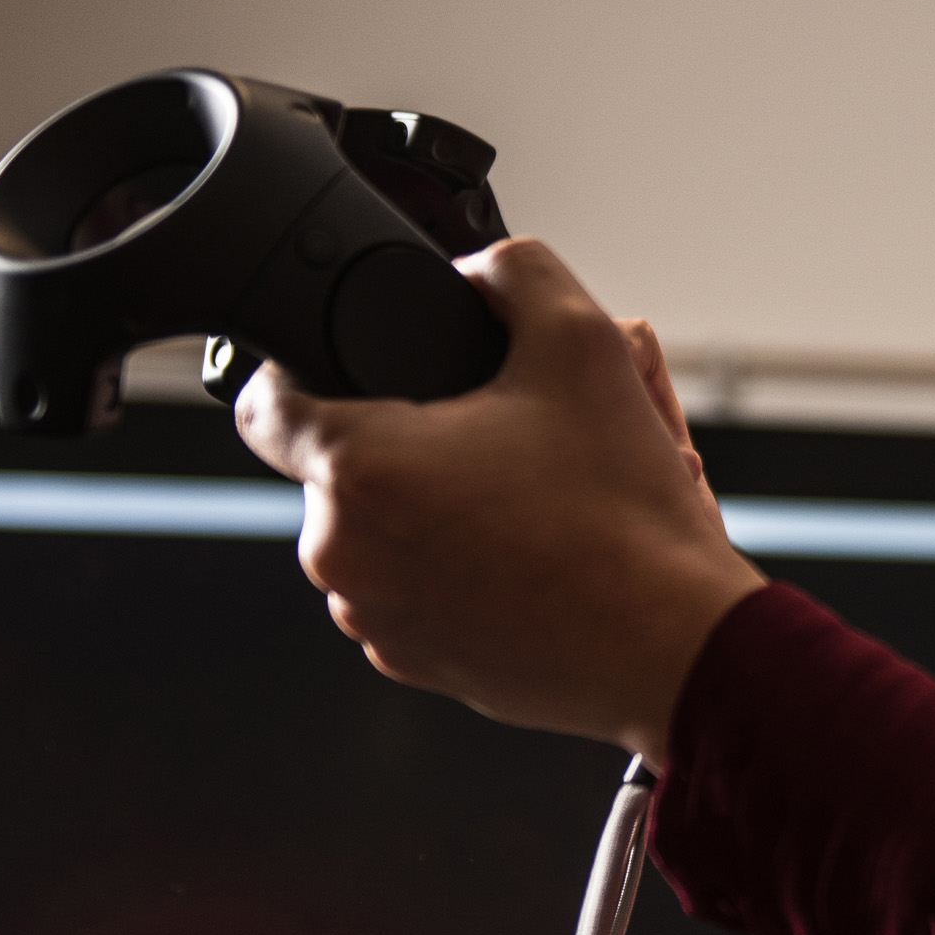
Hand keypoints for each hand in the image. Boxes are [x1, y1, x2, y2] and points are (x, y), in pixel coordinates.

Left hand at [232, 239, 760, 761]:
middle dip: (400, 437)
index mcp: (361, 469)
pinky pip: (405, 590)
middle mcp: (344, 555)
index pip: (261, 403)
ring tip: (519, 497)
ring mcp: (374, 620)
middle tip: (490, 431)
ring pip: (373, 529)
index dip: (297, 364)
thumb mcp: (584, 341)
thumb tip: (478, 270)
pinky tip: (523, 554)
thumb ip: (513, 270)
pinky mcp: (412, 664)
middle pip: (335, 464)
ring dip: (424, 505)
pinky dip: (448, 567)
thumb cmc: (625, 515)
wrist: (673, 646)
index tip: (349, 363)